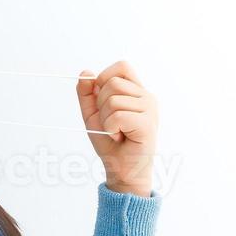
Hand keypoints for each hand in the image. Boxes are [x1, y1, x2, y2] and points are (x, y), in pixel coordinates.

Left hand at [76, 60, 157, 196]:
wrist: (121, 168)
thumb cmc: (110, 142)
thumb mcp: (92, 114)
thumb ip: (87, 94)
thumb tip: (85, 73)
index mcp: (137, 91)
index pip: (122, 67)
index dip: (105, 77)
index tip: (100, 98)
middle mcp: (147, 97)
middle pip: (112, 83)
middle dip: (100, 104)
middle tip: (109, 122)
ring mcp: (150, 109)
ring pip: (113, 100)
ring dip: (105, 119)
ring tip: (115, 131)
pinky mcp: (148, 124)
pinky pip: (118, 116)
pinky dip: (111, 128)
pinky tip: (119, 136)